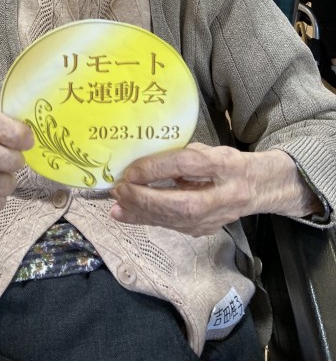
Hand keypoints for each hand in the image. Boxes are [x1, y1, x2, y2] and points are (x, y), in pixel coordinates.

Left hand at [109, 143, 319, 236]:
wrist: (261, 187)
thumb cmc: (229, 163)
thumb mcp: (209, 149)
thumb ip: (181, 155)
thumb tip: (143, 161)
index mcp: (225, 165)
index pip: (188, 166)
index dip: (157, 169)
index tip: (132, 170)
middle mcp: (223, 194)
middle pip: (180, 202)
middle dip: (145, 199)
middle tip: (119, 190)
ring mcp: (216, 217)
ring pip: (175, 219)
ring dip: (141, 212)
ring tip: (116, 204)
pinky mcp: (206, 229)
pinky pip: (172, 225)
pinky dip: (146, 219)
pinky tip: (126, 213)